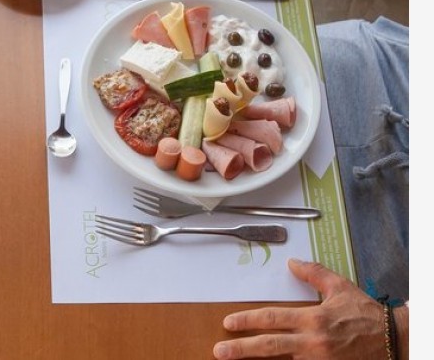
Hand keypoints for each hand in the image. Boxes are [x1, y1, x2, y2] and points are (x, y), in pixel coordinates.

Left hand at [212, 258, 387, 358]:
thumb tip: (292, 262)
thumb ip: (314, 274)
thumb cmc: (366, 315)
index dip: (247, 320)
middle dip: (241, 349)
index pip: (272, 318)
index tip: (229, 322)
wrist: (394, 340)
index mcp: (313, 319)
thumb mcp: (340, 288)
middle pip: (270, 345)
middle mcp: (313, 342)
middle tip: (220, 350)